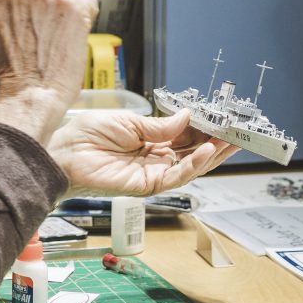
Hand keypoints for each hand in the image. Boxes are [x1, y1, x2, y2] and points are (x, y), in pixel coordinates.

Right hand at [0, 0, 97, 144]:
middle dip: (49, 0)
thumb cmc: (15, 71)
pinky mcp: (74, 6)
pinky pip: (88, 2)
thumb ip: (10, 1)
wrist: (32, 95)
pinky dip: (86, 18)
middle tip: (42, 30)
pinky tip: (70, 37)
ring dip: (67, 11)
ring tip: (54, 38)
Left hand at [50, 109, 238, 196]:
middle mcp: (154, 158)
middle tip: (238, 132)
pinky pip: (176, 176)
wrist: (64, 152)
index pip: (185, 136)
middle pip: (193, 152)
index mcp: (150, 140)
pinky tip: (207, 151)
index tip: (223, 119)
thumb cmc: (88, 134)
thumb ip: (162, 125)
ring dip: (212, 155)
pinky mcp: (146, 185)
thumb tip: (188, 116)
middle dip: (217, 143)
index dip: (205, 128)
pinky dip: (194, 164)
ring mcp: (152, 173)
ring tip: (230, 141)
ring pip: (190, 166)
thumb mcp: (131, 122)